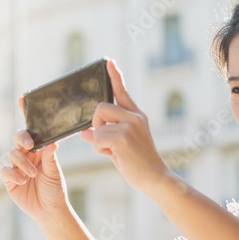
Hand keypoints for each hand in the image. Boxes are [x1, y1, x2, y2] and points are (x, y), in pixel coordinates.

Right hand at [1, 96, 69, 224]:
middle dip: (22, 138)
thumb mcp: (55, 172)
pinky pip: (6, 171)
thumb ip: (50, 157)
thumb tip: (51, 143)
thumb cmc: (55, 189)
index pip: (32, 129)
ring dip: (23, 163)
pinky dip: (14, 174)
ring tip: (33, 174)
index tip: (23, 98)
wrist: (49, 210)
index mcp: (39, 149)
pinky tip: (22, 180)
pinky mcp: (9, 179)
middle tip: (29, 144)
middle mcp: (26, 155)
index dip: (26, 113)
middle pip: (18, 138)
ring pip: (13, 154)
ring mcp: (16, 166)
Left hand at [80, 58, 171, 192]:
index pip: (122, 91)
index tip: (108, 61)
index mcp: (136, 115)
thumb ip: (104, 135)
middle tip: (107, 141)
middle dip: (97, 124)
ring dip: (99, 141)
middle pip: (100, 107)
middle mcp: (134, 116)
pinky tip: (115, 156)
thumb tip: (84, 133)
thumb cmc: (137, 163)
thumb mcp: (119, 146)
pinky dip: (100, 150)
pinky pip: (97, 139)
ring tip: (115, 151)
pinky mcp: (122, 137)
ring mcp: (129, 125)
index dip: (114, 76)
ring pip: (97, 126)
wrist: (154, 178)